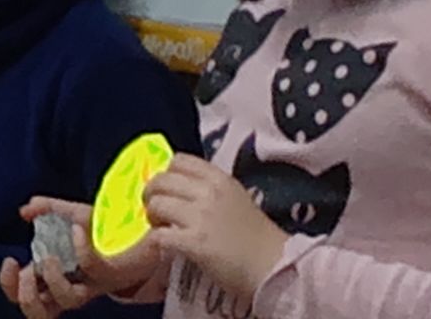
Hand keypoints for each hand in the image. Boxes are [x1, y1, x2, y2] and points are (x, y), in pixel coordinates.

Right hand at [0, 197, 163, 316]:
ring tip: (49, 258)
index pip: (29, 296)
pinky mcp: (113, 274)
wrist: (147, 228)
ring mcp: (95, 284)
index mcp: (60, 276)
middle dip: (27, 297)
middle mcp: (75, 286)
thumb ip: (47, 209)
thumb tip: (24, 211)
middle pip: (42, 313)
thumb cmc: (112, 228)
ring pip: (68, 300)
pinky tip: (77, 228)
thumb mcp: (74, 214)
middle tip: (26, 273)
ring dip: (51, 279)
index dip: (12, 288)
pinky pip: (92, 268)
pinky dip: (80, 248)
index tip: (10, 262)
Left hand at [144, 154, 287, 301]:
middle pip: (161, 180)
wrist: (278, 269)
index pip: (179, 160)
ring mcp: (200, 217)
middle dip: (152, 194)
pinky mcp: (194, 243)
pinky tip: (166, 247)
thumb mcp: (237, 200)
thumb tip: (182, 190)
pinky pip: (159, 235)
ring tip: (161, 228)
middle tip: (157, 210)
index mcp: (220, 180)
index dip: (167, 174)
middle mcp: (208, 192)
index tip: (168, 189)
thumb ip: (211, 191)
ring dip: (152, 216)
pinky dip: (157, 241)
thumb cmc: (260, 239)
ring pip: (156, 204)